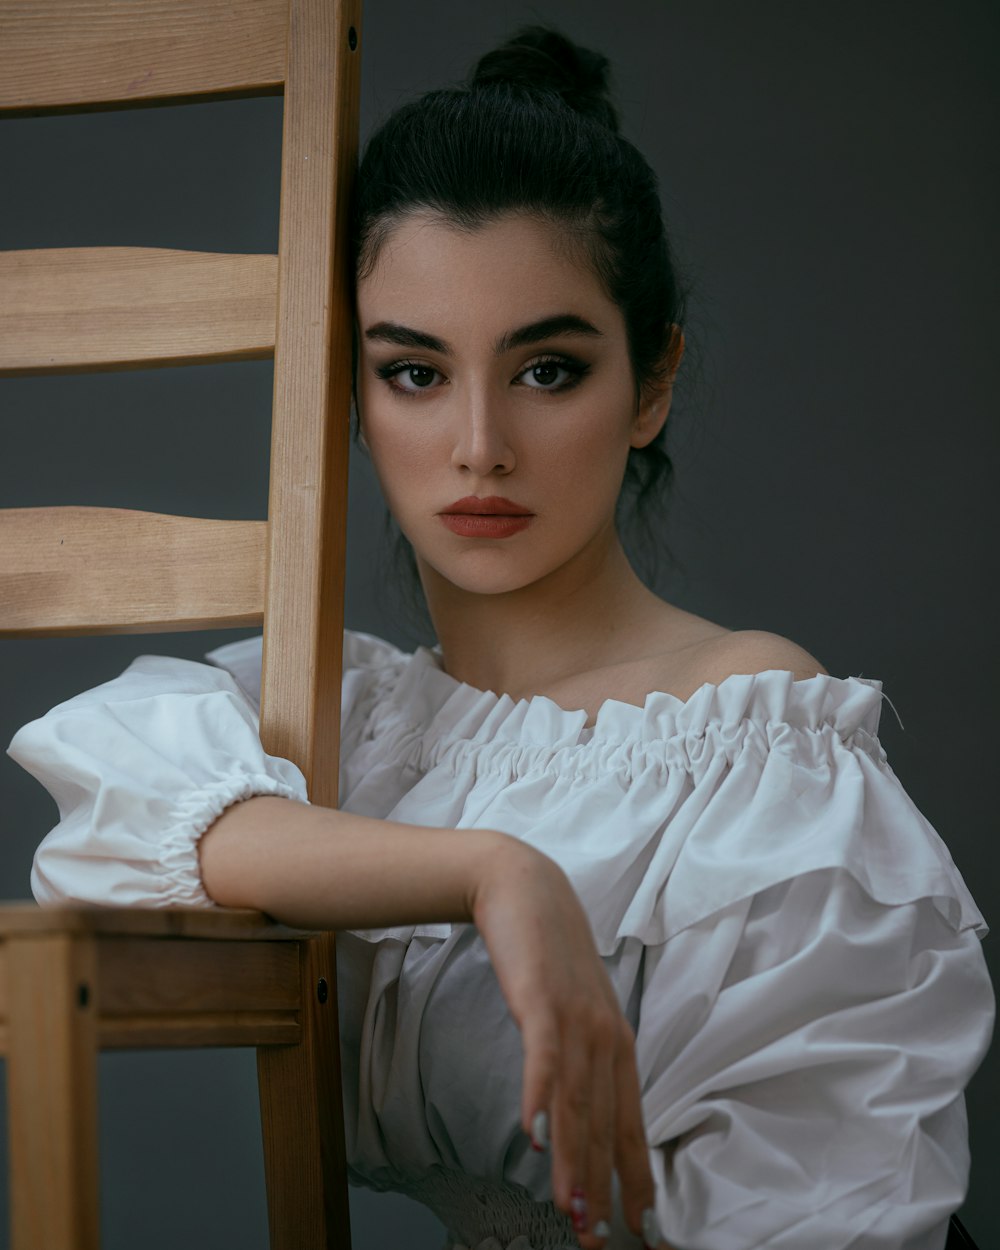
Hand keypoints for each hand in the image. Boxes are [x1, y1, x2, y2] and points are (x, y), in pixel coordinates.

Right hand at [469, 836, 666, 1248]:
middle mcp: (606, 1036)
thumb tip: (576, 1113)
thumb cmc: (549, 954)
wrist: (525, 889)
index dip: (636, 1179)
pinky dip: (540, 1098)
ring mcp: (576, 1019)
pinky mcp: (541, 1001)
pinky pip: (543, 1058)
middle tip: (598, 1240)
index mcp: (617, 1043)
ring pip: (576, 1103)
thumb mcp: (576, 1009)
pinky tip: (534, 1136)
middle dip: (603, 1188)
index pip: (631, 1124)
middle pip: (605, 1125)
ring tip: (572, 1211)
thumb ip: (582, 1057)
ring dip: (573, 1161)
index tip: (642, 1229)